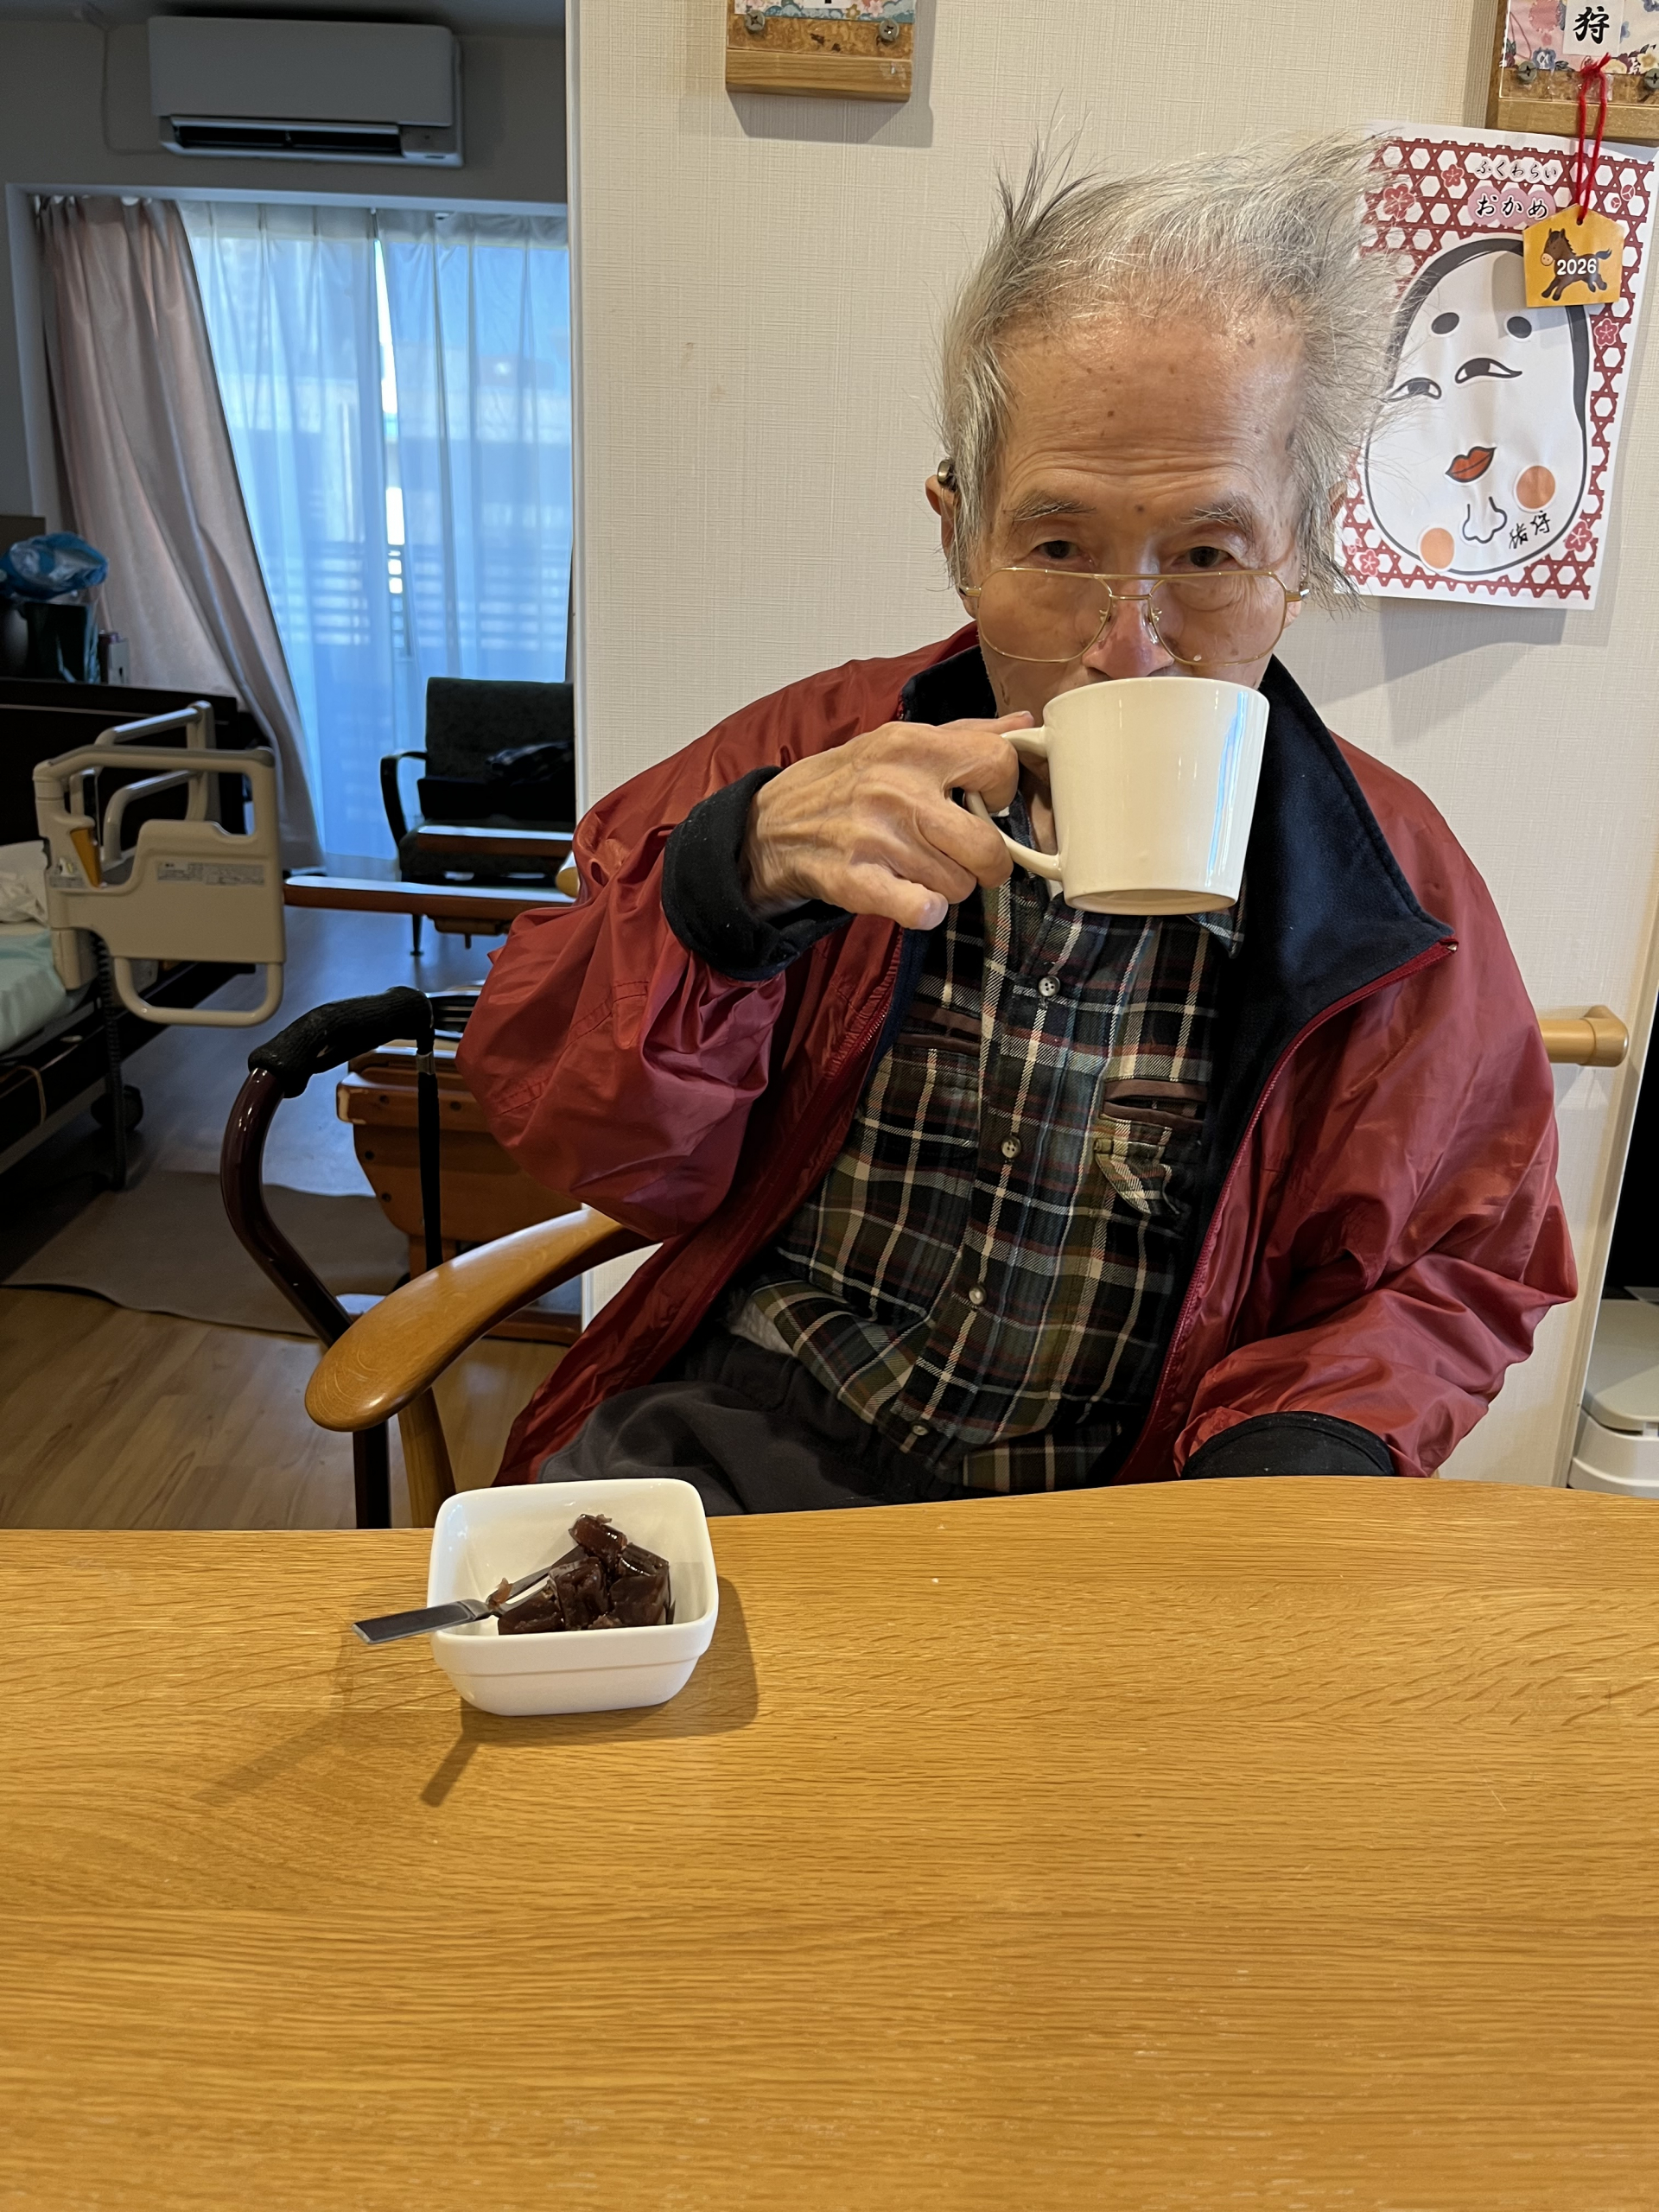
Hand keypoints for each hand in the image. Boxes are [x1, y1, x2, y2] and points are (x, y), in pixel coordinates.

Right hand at [742, 714, 1033, 930]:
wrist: (771, 825)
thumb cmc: (846, 784)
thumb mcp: (898, 744)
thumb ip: (965, 734)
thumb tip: (1024, 724)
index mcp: (912, 745)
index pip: (998, 763)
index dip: (1003, 791)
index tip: (985, 802)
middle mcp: (896, 788)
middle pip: (988, 847)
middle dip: (986, 864)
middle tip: (966, 859)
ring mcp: (876, 836)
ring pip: (958, 886)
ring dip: (947, 887)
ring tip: (920, 870)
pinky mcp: (857, 880)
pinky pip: (923, 910)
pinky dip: (925, 911)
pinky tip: (913, 899)